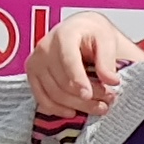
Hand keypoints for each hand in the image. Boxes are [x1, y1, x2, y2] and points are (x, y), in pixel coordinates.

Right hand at [26, 12, 143, 115]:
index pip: (68, 61)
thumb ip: (108, 60)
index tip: (88, 95)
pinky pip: (42, 99)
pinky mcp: (32, 75)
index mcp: (64, 35)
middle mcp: (45, 47)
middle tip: (108, 100)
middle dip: (85, 97)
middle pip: (62, 82)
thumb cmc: (92, 34)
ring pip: (54, 94)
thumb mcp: (106, 40)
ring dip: (77, 105)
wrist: (79, 31)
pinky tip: (73, 112)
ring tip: (99, 106)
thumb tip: (111, 81)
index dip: (78, 80)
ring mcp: (36, 62)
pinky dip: (58, 109)